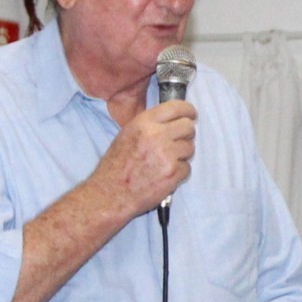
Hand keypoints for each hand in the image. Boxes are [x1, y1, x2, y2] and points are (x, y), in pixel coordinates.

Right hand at [94, 99, 195, 215]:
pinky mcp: (172, 174)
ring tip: (165, 162)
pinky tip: (164, 175)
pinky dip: (179, 173)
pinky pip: (187, 168)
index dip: (187, 110)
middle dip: (186, 134)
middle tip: (178, 142)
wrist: (111, 194)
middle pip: (188, 127)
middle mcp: (156, 135)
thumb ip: (150, 125)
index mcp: (143, 123)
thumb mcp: (127, 134)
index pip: (176, 107)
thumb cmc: (116, 166)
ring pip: (190, 148)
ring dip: (182, 155)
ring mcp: (166, 155)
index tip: (191, 114)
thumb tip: (173, 120)